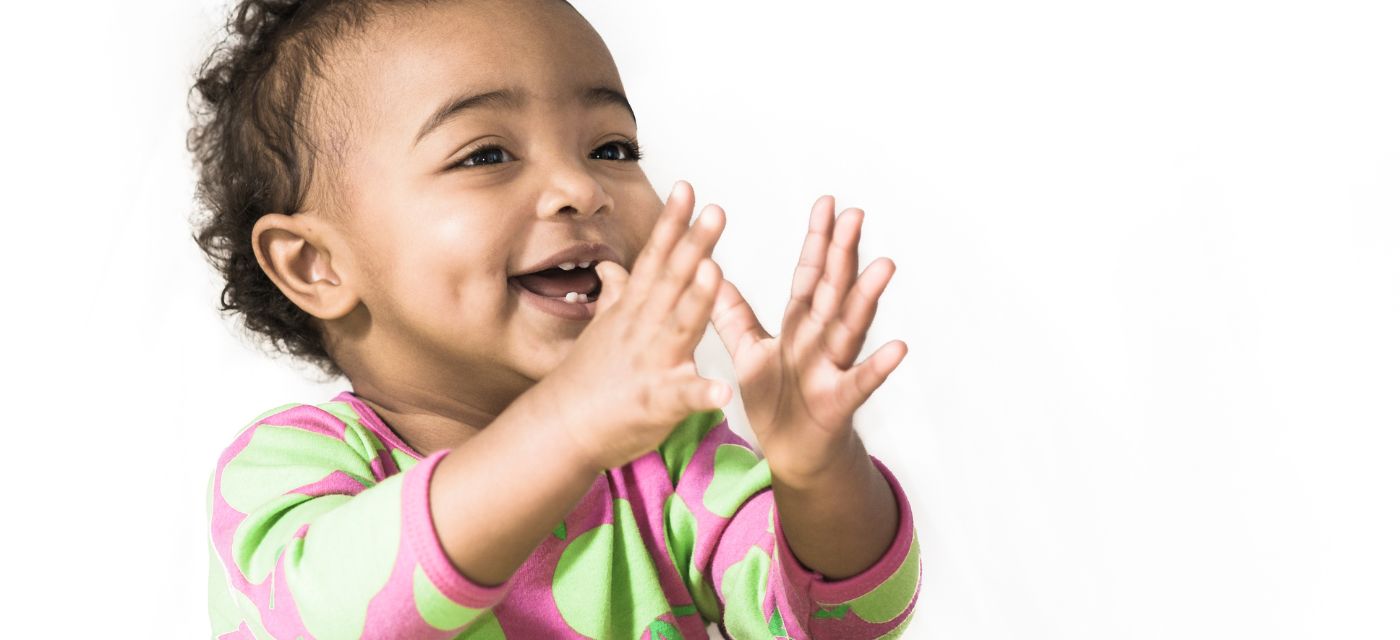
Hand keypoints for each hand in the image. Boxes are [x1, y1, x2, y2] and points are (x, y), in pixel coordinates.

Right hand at [530, 181, 733, 471]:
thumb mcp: (602, 328)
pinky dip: (703, 394)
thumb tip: (613, 267)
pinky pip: (684, 397)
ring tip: (714, 272)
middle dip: (694, 245)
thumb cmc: (586, 380)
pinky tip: (722, 391)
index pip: (656, 258)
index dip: (671, 223)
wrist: (563, 428)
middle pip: (672, 280)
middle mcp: (644, 329)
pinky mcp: (658, 402)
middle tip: (715, 212)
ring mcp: (652, 364)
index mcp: (635, 311)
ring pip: (679, 327)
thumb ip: (616, 295)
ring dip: (696, 300)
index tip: (686, 189)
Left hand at [709, 196, 905, 486]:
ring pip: (850, 327)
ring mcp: (833, 368)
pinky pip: (860, 382)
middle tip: (856, 215)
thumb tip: (711, 275)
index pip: (809, 275)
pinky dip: (878, 366)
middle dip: (842, 254)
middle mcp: (820, 340)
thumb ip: (733, 314)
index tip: (827, 204)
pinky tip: (898, 348)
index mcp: (798, 325)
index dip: (818, 241)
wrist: (791, 454)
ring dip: (866, 298)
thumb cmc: (776, 400)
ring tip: (884, 266)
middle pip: (832, 291)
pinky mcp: (839, 401)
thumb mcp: (748, 351)